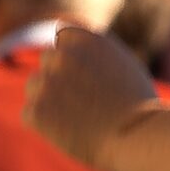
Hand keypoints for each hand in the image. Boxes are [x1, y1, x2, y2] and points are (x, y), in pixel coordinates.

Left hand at [25, 29, 157, 170]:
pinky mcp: (37, 110)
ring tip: (79, 119)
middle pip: (48, 62)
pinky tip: (69, 131)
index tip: (88, 77)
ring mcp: (46, 82)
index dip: (74, 57)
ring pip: (34, 87)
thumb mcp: (121, 62)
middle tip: (86, 103)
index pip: (63, 36)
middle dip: (59, 78)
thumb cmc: (138, 104)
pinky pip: (30, 114)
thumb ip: (93, 48)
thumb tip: (64, 32)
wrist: (139, 138)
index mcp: (84, 38)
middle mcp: (62, 55)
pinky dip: (44, 125)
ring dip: (49, 101)